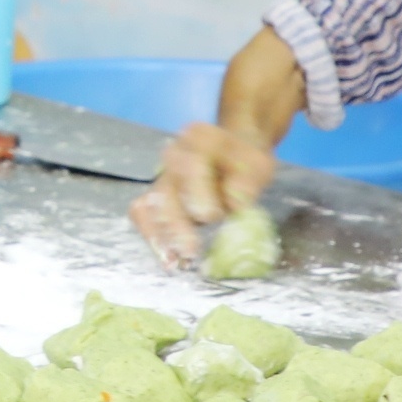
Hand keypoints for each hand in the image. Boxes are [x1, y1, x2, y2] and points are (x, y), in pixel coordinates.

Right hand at [133, 121, 278, 267]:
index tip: (210, 217)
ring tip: (176, 262)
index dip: (198, 191)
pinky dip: (153, 238)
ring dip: (159, 236)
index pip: (192, 163)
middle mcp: (174, 155)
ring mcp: (161, 177)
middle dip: (175, 224)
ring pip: (147, 206)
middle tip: (191, 250)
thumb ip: (248, 182)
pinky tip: (171, 259)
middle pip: (165, 189)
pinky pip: (143, 217)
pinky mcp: (156, 198)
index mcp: (200, 139)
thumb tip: (235, 203)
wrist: (235, 158)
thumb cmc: (246, 162)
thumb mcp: (259, 165)